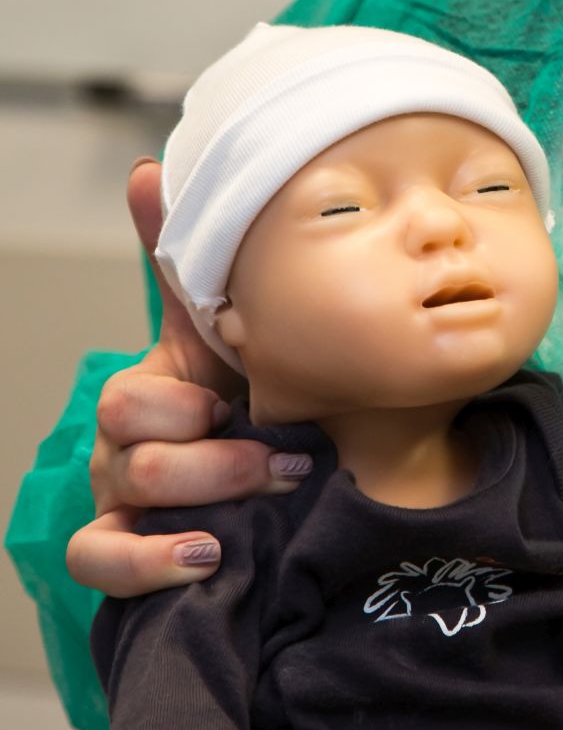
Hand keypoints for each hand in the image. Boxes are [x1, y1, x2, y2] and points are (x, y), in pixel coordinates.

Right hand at [65, 159, 310, 598]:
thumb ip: (195, 263)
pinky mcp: (126, 553)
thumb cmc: (255, 397)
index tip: (229, 401)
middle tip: (285, 457)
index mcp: (152, 391)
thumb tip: (147, 169)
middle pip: (130, 445)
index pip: (129, 393)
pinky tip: (207, 555)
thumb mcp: (235, 331)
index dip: (175, 403)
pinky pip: (100, 561)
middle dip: (213, 453)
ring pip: (127, 493)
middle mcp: (125, 446)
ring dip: (205, 495)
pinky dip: (150, 560)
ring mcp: (122, 501)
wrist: (295, 480)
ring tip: (269, 494)